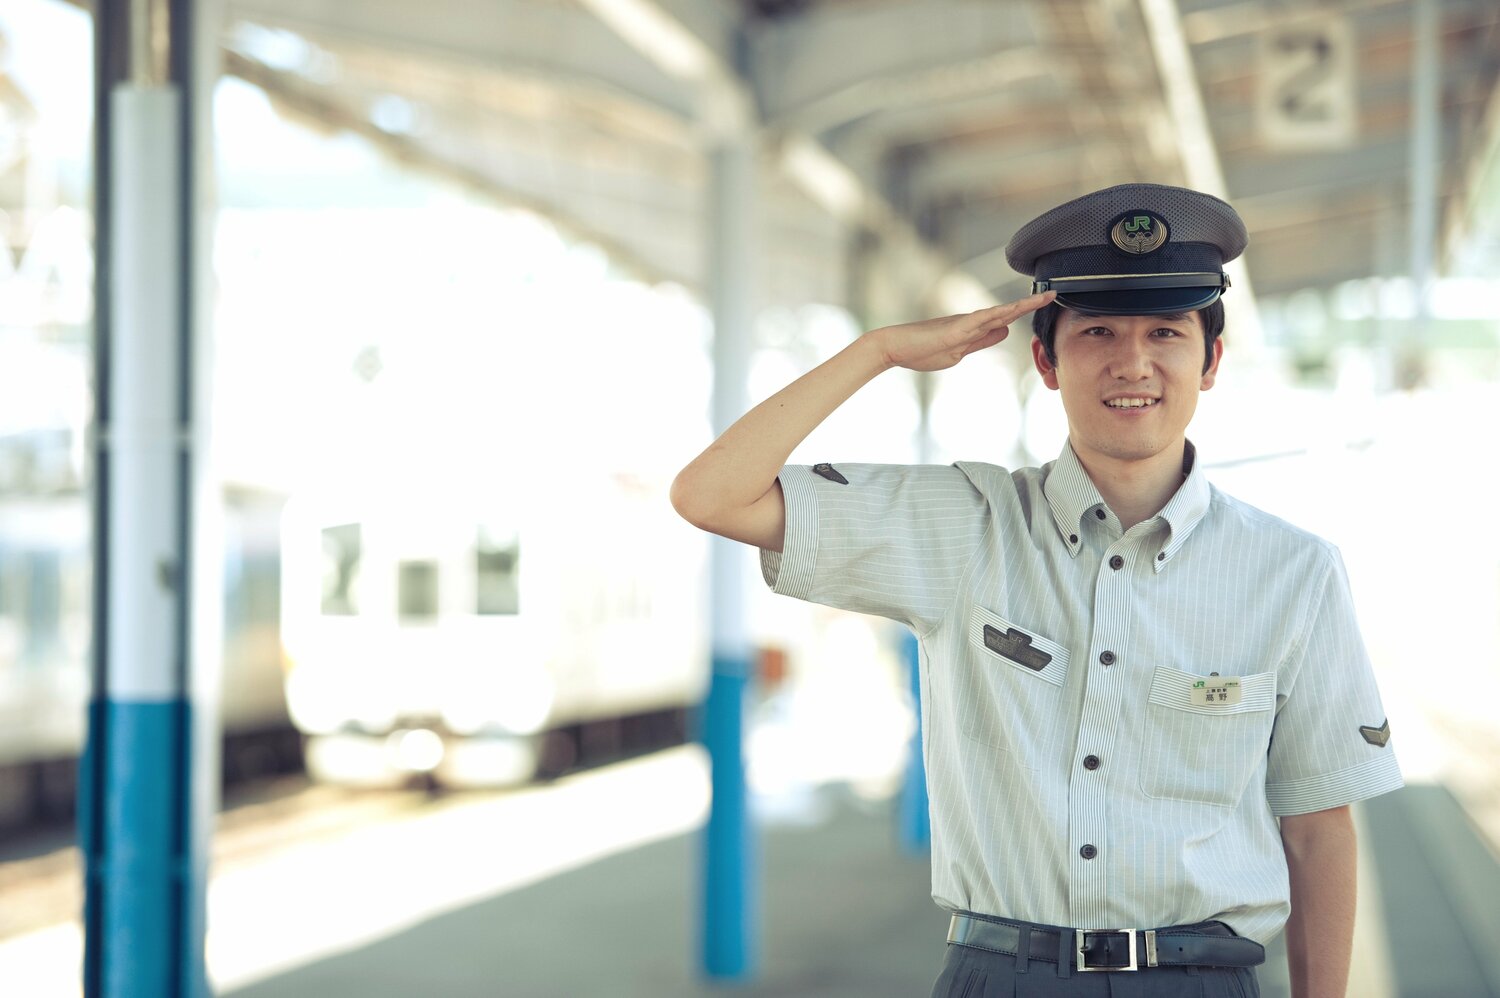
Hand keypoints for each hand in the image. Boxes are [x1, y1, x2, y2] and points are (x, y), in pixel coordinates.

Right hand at [872, 291, 1054, 372]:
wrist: (894, 347)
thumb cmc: (921, 350)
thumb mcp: (959, 351)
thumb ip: (982, 341)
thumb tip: (1004, 331)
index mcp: (973, 329)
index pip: (1005, 319)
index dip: (1024, 311)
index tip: (1044, 302)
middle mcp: (971, 322)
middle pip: (1007, 311)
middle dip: (1030, 304)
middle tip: (1053, 293)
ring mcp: (962, 325)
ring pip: (997, 313)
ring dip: (1021, 306)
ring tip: (1042, 298)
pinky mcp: (953, 331)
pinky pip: (978, 322)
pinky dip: (996, 316)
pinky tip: (1011, 313)